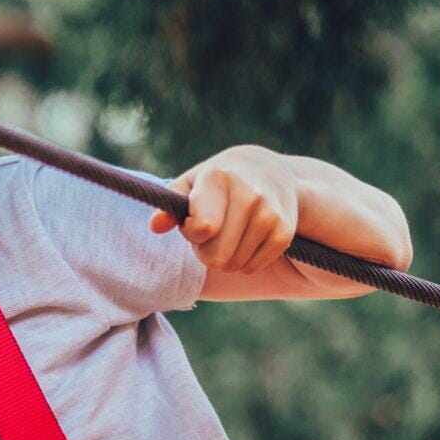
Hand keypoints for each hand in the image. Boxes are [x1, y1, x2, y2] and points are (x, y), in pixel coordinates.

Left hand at [151, 146, 300, 274]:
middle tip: (212, 231)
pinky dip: (244, 261)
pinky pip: (251, 268)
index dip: (192, 232)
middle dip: (206, 250)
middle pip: (215, 256)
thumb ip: (170, 205)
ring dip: (225, 256)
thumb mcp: (191, 184)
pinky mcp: (284, 232)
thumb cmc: (217, 181)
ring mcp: (269, 214)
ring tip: (230, 232)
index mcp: (219, 178)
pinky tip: (246, 239)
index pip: (202, 228)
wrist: (268, 171)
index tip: (193, 221)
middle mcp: (249, 195)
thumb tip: (155, 226)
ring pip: (232, 265)